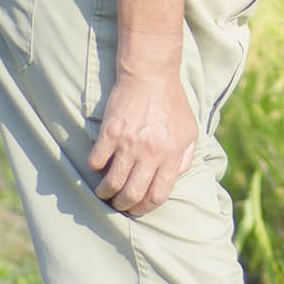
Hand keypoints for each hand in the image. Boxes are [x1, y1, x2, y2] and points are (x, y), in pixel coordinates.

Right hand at [88, 72, 198, 216]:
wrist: (151, 75)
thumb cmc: (172, 102)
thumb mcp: (190, 131)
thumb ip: (184, 158)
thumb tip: (174, 179)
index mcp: (171, 155)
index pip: (157, 195)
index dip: (145, 208)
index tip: (137, 209)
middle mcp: (150, 154)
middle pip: (132, 194)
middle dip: (124, 205)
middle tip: (119, 204)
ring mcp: (128, 144)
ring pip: (112, 183)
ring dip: (105, 192)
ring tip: (104, 192)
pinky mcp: (110, 133)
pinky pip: (96, 161)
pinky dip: (94, 169)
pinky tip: (97, 167)